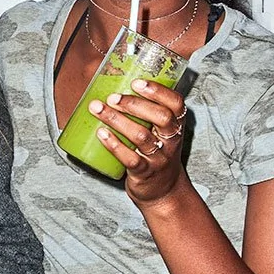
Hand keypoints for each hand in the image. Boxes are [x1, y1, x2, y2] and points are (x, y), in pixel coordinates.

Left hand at [92, 79, 188, 207]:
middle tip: (112, 97)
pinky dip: (114, 144)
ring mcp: (159, 157)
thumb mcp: (160, 132)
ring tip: (97, 108)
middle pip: (161, 117)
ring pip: (141, 136)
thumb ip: (146, 110)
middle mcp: (171, 140)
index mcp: (176, 125)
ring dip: (117, 120)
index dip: (158, 91)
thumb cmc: (156, 152)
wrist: (164, 191)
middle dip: (135, 104)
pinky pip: (130, 158)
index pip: (176, 104)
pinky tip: (100, 133)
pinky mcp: (145, 173)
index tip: (136, 82)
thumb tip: (112, 81)